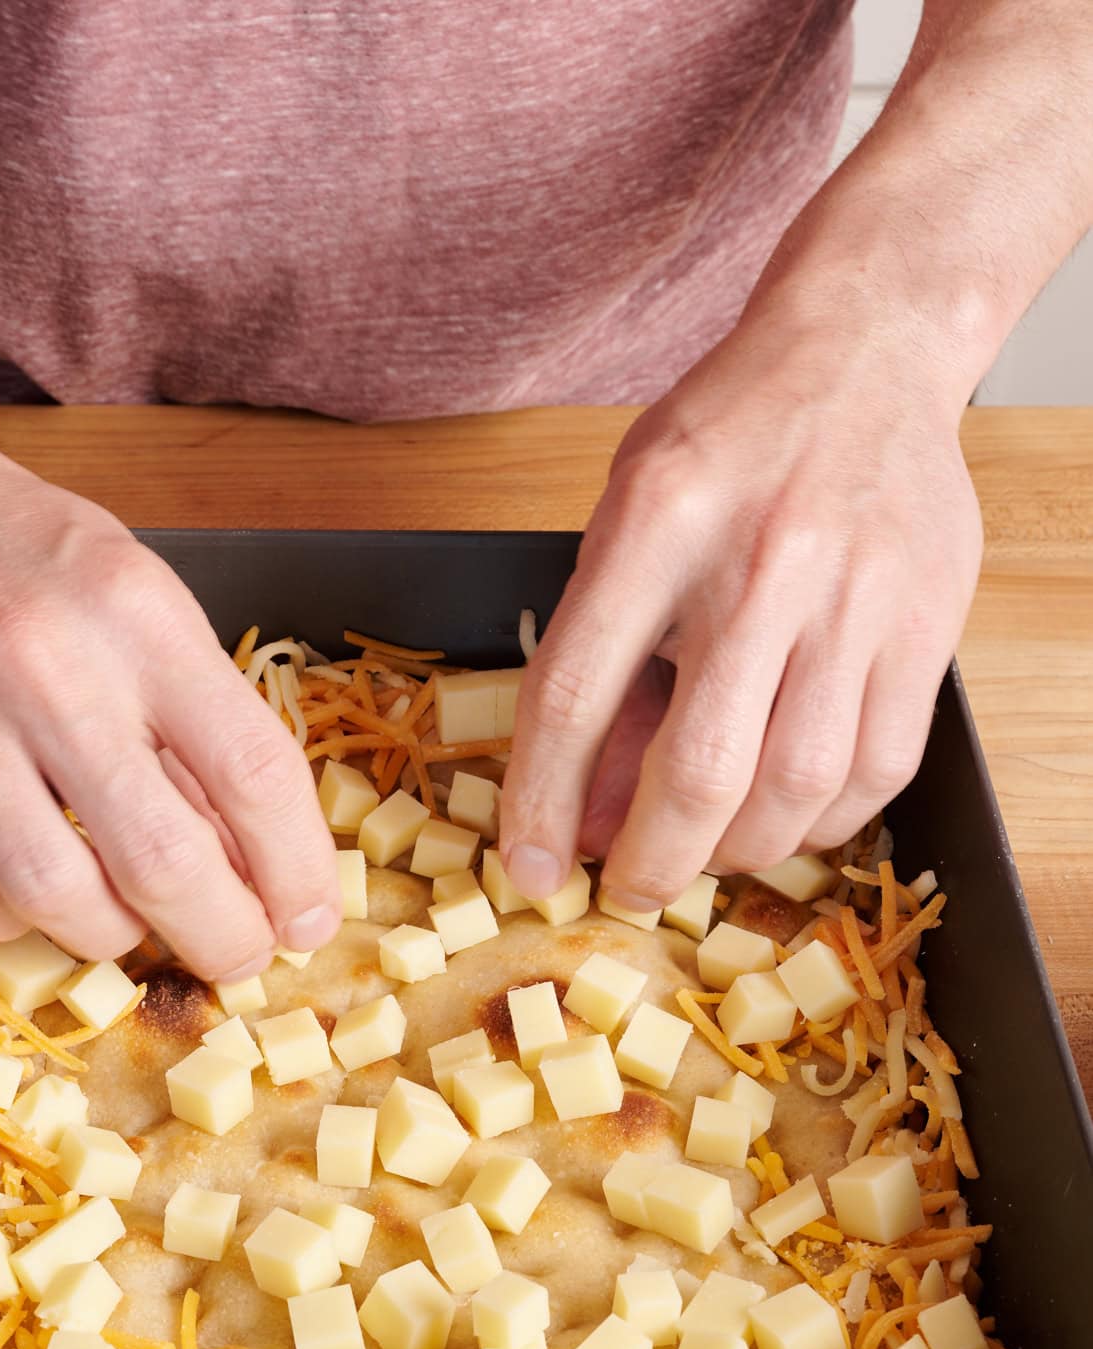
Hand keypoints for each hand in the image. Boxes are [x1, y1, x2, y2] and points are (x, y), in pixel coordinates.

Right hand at [0, 411, 339, 978]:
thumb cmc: (8, 546)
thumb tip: (254, 855)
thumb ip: (192, 713)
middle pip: (161, 860)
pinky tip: (29, 897)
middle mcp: (37, 663)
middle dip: (221, 936)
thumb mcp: (131, 592)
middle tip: (236, 955)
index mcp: (131, 612)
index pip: (252, 772)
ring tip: (132, 925)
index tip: (308, 920)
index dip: (296, 872)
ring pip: (55, 898)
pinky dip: (7, 922)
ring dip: (114, 938)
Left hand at [499, 301, 982, 907]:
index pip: (574, 694)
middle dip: (652, 860)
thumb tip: (583, 811)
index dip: (541, 803)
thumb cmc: (729, 442)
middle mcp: (760, 562)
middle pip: (698, 769)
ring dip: (739, 851)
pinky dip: (822, 822)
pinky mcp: (927, 625)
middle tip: (632, 884)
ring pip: (794, 788)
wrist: (866, 353)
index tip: (531, 867)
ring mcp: (855, 597)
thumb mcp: (628, 518)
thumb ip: (601, 656)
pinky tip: (788, 813)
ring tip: (710, 848)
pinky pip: (876, 772)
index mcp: (657, 521)